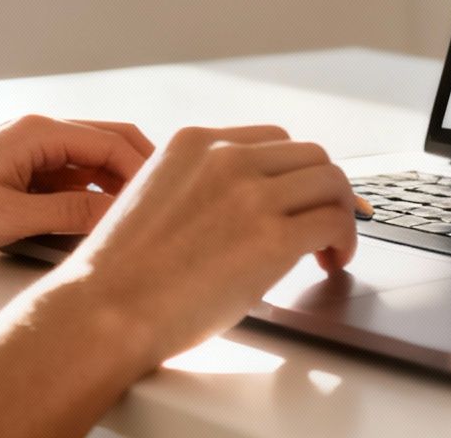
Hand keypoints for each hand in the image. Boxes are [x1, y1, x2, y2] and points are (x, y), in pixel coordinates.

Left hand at [0, 115, 153, 261]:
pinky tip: (91, 224)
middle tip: (162, 207)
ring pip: (84, 165)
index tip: (168, 200)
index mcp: (36, 131)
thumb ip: (68, 216)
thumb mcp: (9, 220)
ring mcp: (21, 152)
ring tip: (131, 220)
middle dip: (136, 173)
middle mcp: (32, 133)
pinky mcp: (10, 173)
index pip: (112, 142)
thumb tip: (116, 218)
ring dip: (109, 188)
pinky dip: (82, 198)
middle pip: (104, 145)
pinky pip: (61, 180)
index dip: (146, 171)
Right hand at [47, 125, 358, 369]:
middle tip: (326, 223)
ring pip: (331, 181)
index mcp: (195, 142)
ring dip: (341, 212)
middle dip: (324, 189)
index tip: (303, 196)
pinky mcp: (273, 236)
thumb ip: (204, 186)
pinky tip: (331, 261)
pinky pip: (333, 222)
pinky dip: (344, 240)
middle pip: (310, 155)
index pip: (272, 139)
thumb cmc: (125, 271)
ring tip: (333, 246)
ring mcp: (251, 193)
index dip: (295, 172)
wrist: (106, 309)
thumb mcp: (159, 195)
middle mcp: (226, 157)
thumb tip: (252, 204)